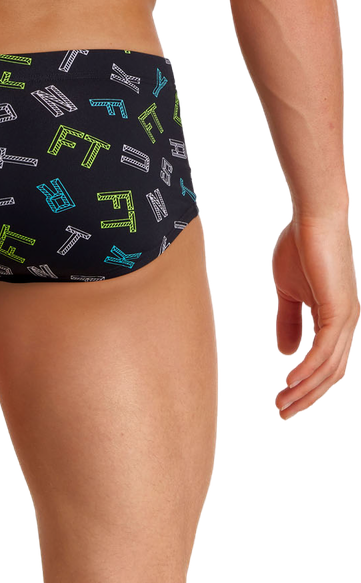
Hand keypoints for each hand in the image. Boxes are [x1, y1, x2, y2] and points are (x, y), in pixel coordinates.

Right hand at [271, 214, 360, 420]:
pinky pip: (324, 350)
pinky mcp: (339, 310)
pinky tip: (291, 381)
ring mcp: (346, 318)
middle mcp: (347, 323)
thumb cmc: (302, 245)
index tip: (283, 399)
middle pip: (331, 373)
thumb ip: (289, 319)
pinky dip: (308, 370)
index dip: (306, 384)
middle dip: (307, 397)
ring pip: (328, 367)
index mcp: (336, 318)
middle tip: (283, 413)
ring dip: (304, 389)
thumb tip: (286, 352)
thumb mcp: (288, 290)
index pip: (325, 363)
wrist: (313, 216)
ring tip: (282, 404)